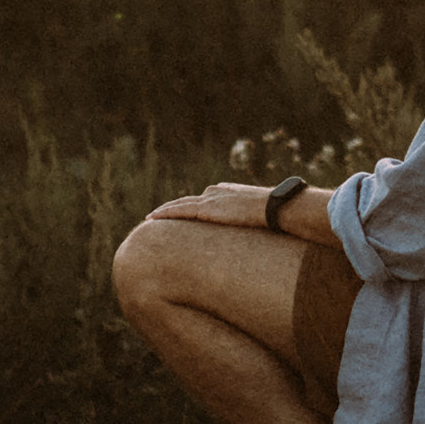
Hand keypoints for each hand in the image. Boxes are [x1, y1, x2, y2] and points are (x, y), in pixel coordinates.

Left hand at [146, 182, 277, 230]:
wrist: (273, 208)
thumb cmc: (273, 215)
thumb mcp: (259, 217)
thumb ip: (251, 220)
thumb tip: (256, 231)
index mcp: (227, 192)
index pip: (203, 200)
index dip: (190, 207)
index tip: (181, 213)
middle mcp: (215, 192)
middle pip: (188, 201)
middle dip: (173, 208)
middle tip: (158, 216)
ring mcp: (209, 199)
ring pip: (179, 204)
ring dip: (164, 211)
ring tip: (150, 217)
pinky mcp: (205, 209)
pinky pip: (178, 211)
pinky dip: (164, 213)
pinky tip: (152, 217)